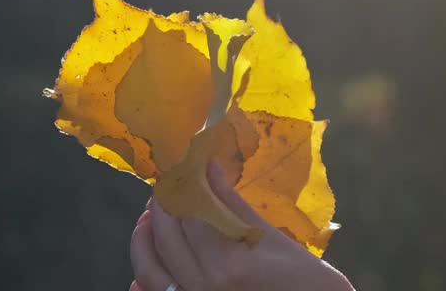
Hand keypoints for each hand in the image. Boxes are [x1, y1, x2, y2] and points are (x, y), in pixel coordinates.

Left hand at [129, 161, 353, 290]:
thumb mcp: (272, 238)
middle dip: (161, 207)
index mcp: (227, 263)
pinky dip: (145, 282)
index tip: (181, 167)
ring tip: (150, 219)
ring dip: (144, 241)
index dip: (182, 185)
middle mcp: (203, 286)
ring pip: (150, 270)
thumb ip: (233, 204)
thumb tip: (209, 166)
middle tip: (165, 187)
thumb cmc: (304, 278)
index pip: (190, 214)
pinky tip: (141, 271)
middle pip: (166, 239)